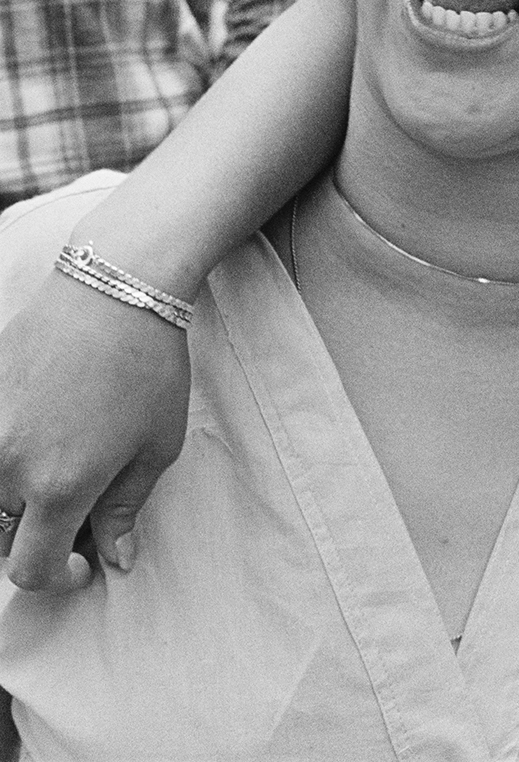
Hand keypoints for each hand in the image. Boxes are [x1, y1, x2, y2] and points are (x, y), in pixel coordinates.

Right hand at [0, 272, 190, 589]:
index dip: (59, 578)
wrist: (112, 289)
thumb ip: (125, 508)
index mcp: (59, 486)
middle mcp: (6, 466)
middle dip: (38, 535)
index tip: (84, 562)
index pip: (31, 569)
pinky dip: (7, 457)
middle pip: (3, 536)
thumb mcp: (155, 446)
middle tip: (79, 508)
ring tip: (61, 466)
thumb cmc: (147, 367)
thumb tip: (114, 558)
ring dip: (16, 499)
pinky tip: (42, 433)